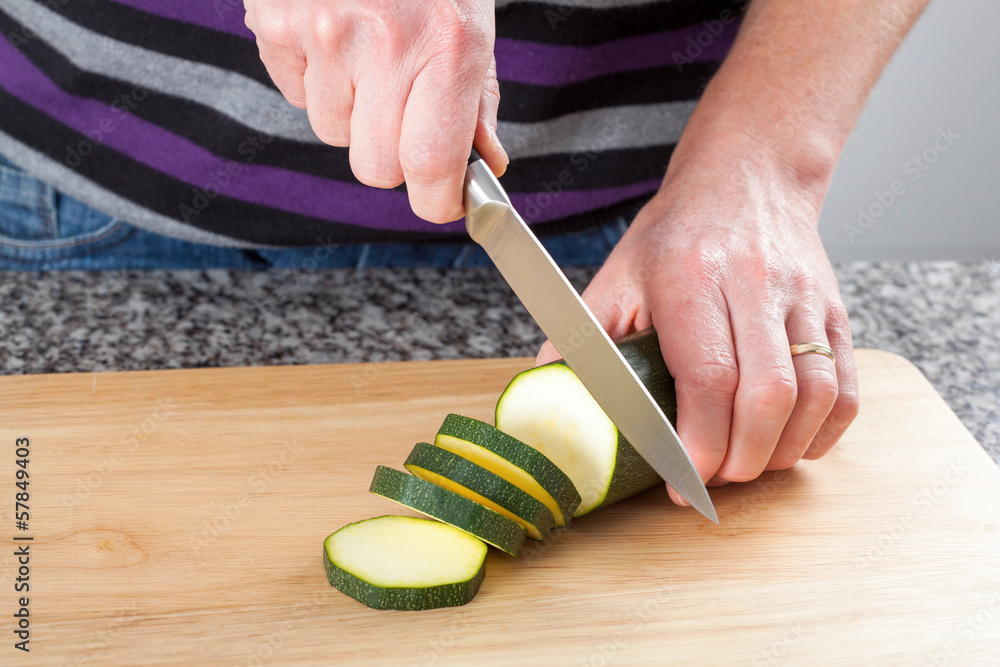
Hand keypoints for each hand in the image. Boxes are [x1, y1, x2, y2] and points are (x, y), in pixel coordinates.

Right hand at [243, 0, 507, 221]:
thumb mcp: (472, 24)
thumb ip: (477, 102)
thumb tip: (481, 169)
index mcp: (448, 45)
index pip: (432, 166)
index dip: (437, 200)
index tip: (442, 201)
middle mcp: (385, 43)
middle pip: (375, 167)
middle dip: (392, 154)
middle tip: (402, 111)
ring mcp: (323, 32)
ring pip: (333, 132)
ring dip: (352, 111)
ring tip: (366, 53)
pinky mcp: (275, 22)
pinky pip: (294, 94)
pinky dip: (314, 78)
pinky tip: (333, 36)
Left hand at [537, 129, 858, 502]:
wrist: (747, 177)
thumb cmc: (677, 234)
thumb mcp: (617, 276)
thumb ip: (581, 337)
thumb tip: (545, 395)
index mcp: (693, 278)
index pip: (710, 376)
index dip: (700, 442)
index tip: (682, 479)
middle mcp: (757, 285)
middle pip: (768, 395)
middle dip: (741, 459)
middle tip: (712, 479)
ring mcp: (806, 299)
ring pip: (815, 396)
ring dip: (782, 451)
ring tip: (747, 464)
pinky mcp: (837, 312)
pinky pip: (846, 388)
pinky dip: (822, 432)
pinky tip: (789, 444)